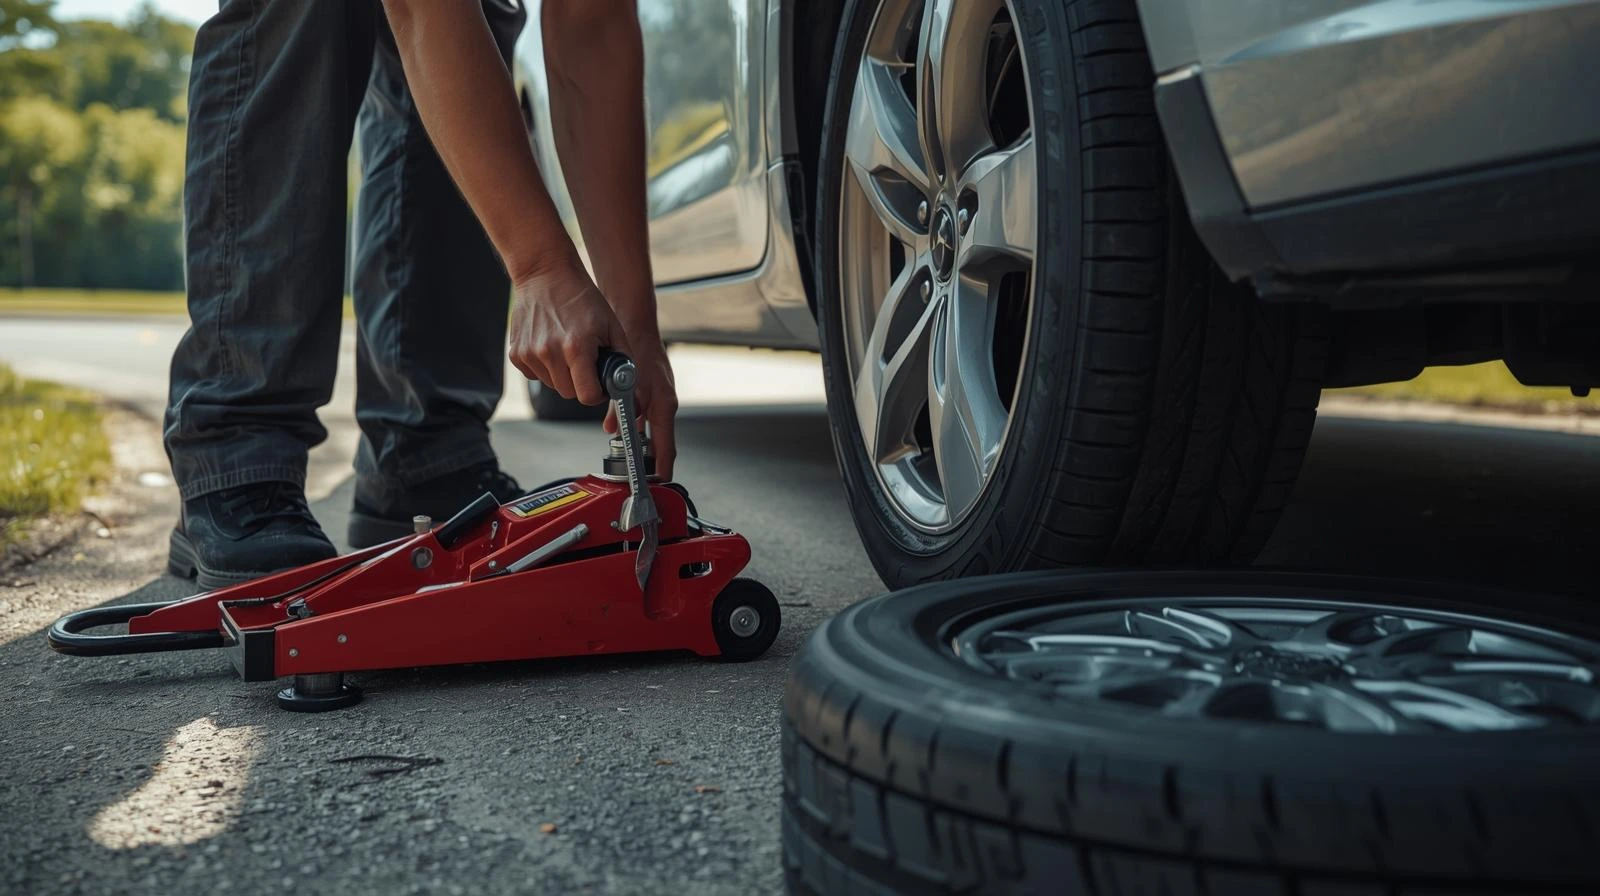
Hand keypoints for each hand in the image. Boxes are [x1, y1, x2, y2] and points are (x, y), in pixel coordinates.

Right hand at [508, 263, 626, 405]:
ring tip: (567, 349)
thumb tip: (625, 384)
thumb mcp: (612, 324)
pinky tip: (551, 346)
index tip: (600, 384)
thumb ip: (622, 357)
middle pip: (569, 393)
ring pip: (552, 385)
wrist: (544, 273)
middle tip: (586, 363)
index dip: (597, 393)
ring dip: (562, 375)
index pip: (587, 396)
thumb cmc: (581, 297)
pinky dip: (545, 367)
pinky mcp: (516, 353)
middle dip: (580, 383)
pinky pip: (535, 375)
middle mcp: (550, 353)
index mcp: (576, 347)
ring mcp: (529, 354)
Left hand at [604, 323, 677, 479]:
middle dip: (649, 458)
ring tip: (627, 456)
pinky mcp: (649, 390)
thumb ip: (621, 411)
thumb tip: (613, 430)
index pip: (667, 447)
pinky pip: (641, 414)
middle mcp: (663, 404)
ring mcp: (658, 397)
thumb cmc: (638, 350)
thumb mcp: (627, 386)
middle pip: (659, 441)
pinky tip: (616, 426)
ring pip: (648, 428)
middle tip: (640, 475)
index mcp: (664, 406)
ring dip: (637, 440)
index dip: (662, 468)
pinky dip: (631, 423)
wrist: (635, 324)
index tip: (658, 483)